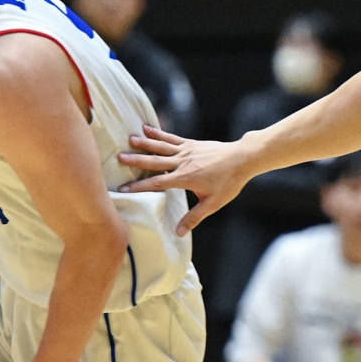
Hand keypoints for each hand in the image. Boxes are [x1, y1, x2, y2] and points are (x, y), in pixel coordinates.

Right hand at [116, 125, 258, 233]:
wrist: (242, 159)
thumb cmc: (229, 182)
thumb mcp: (212, 203)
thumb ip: (194, 217)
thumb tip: (178, 233)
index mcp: (184, 178)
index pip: (157, 183)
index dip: (139, 186)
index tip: (124, 188)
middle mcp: (182, 162)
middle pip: (154, 162)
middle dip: (136, 160)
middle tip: (118, 158)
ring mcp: (186, 151)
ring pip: (161, 147)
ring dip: (144, 143)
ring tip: (129, 140)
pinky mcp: (191, 144)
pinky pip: (171, 138)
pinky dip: (159, 134)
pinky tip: (147, 128)